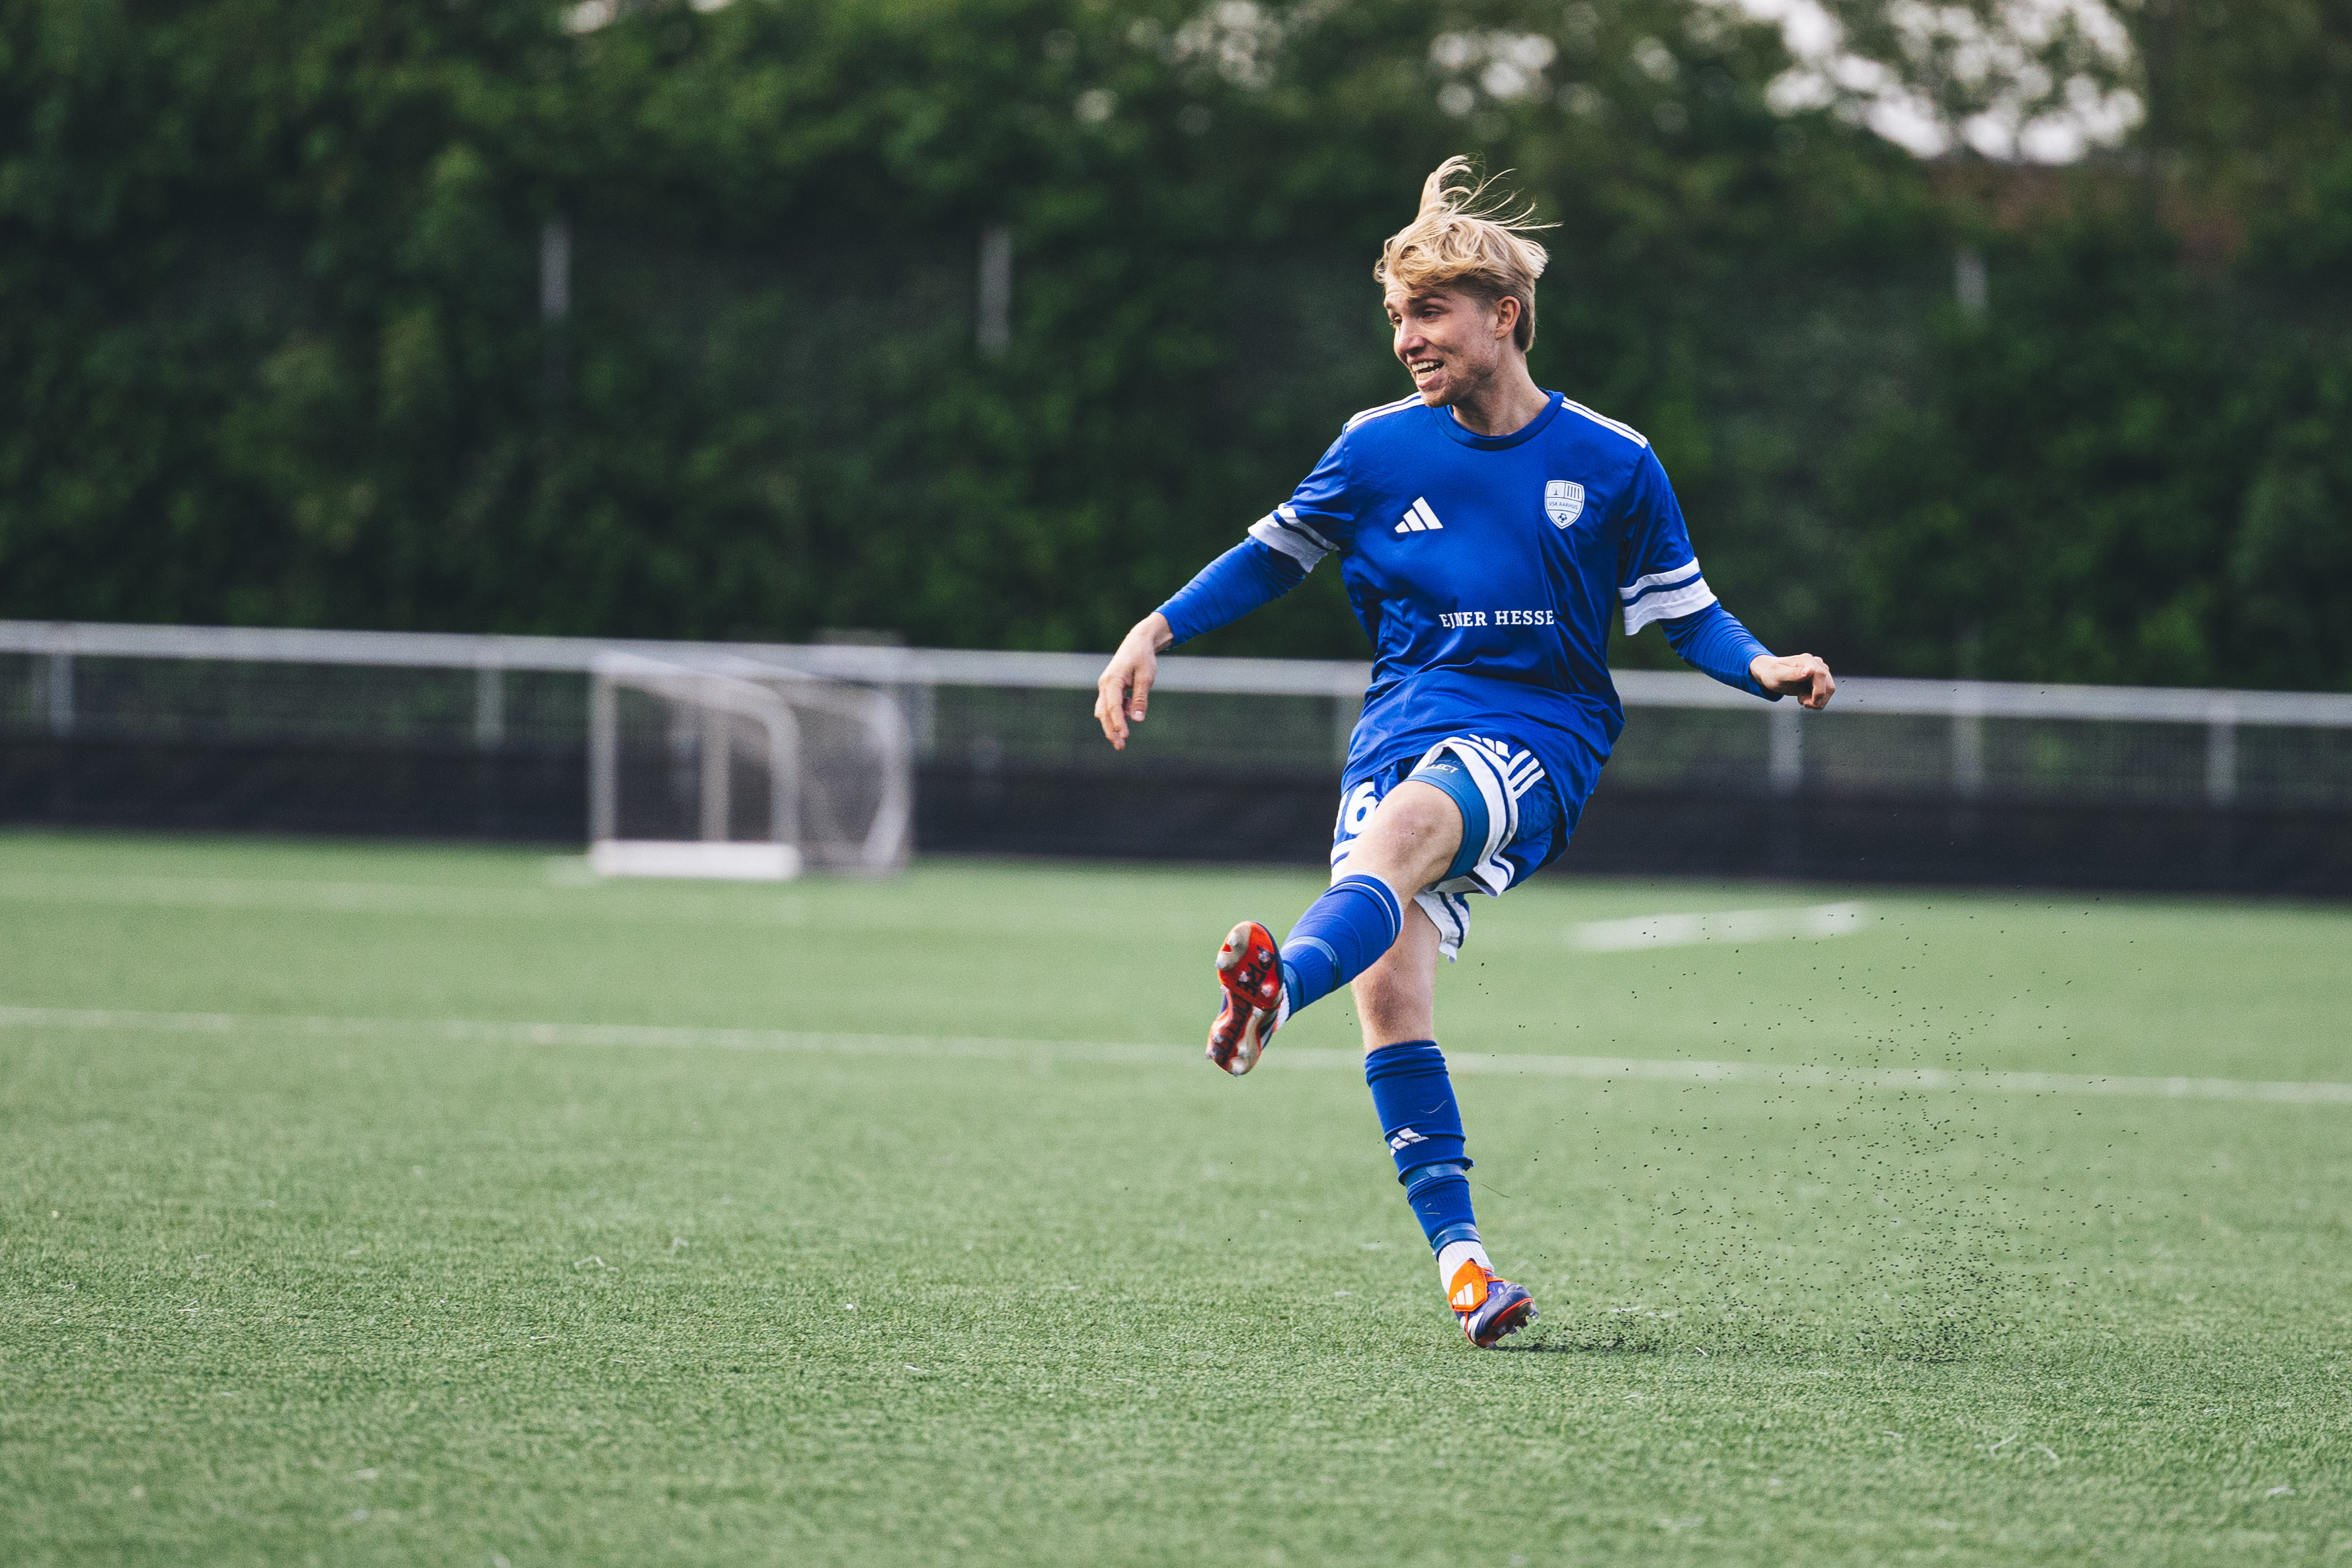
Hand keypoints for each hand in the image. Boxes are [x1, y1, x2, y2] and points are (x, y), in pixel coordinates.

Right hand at [1095, 613, 1172, 749]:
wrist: (1138, 643)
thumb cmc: (1143, 658)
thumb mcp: (1146, 678)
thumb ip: (1140, 699)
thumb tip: (1137, 719)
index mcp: (1112, 680)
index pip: (1113, 706)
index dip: (1118, 722)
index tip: (1125, 736)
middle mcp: (1104, 685)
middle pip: (1104, 713)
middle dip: (1111, 731)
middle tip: (1120, 747)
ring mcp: (1105, 687)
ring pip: (1104, 711)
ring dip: (1112, 725)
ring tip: (1122, 741)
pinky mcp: (1109, 689)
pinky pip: (1110, 706)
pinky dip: (1118, 714)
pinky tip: (1130, 712)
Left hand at [1750, 652, 1835, 709]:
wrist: (1771, 675)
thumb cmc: (1772, 673)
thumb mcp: (1779, 675)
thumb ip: (1794, 674)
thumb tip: (1810, 671)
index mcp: (1807, 660)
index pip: (1821, 675)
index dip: (1818, 691)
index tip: (1807, 702)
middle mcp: (1817, 664)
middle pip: (1829, 686)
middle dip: (1817, 699)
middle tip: (1802, 702)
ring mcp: (1820, 671)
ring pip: (1829, 691)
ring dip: (1817, 701)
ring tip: (1801, 699)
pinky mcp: (1820, 680)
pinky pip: (1825, 693)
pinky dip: (1816, 700)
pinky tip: (1804, 697)